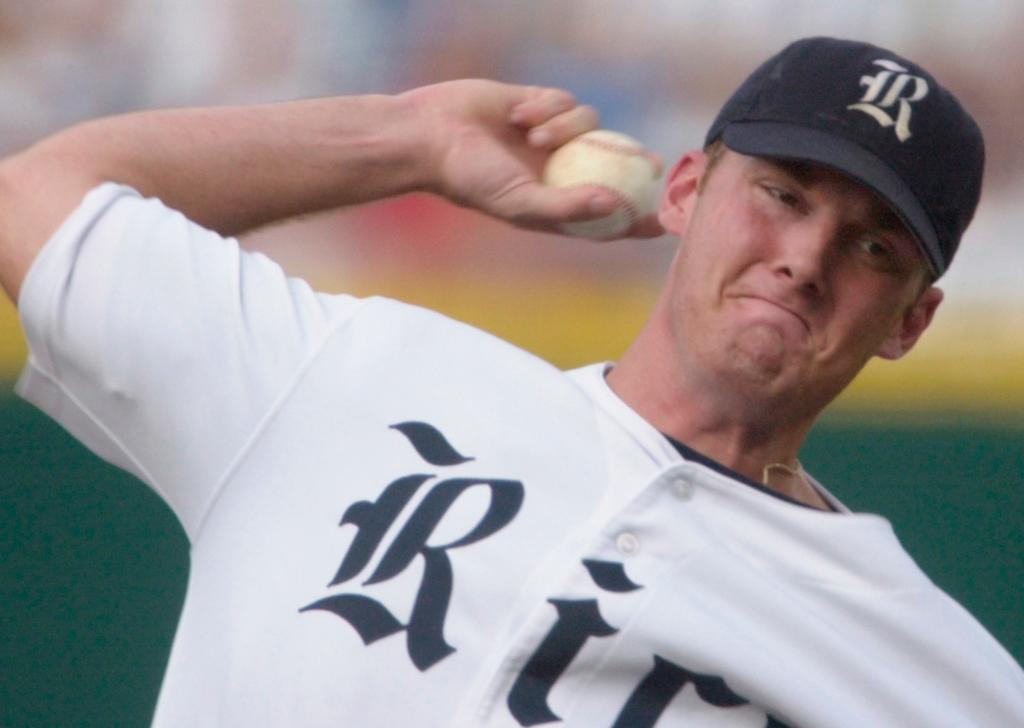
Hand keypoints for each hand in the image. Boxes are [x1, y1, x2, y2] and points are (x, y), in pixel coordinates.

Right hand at [402, 80, 663, 238]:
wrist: (428, 136)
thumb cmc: (469, 179)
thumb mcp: (521, 203)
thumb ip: (568, 207)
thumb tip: (616, 205)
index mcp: (551, 203)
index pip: (603, 216)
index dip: (634, 220)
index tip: (664, 221)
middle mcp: (555, 171)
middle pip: (611, 167)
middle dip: (635, 166)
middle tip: (656, 163)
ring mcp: (548, 137)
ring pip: (590, 125)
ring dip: (568, 126)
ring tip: (533, 134)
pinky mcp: (539, 104)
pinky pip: (566, 101)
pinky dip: (548, 107)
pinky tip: (519, 113)